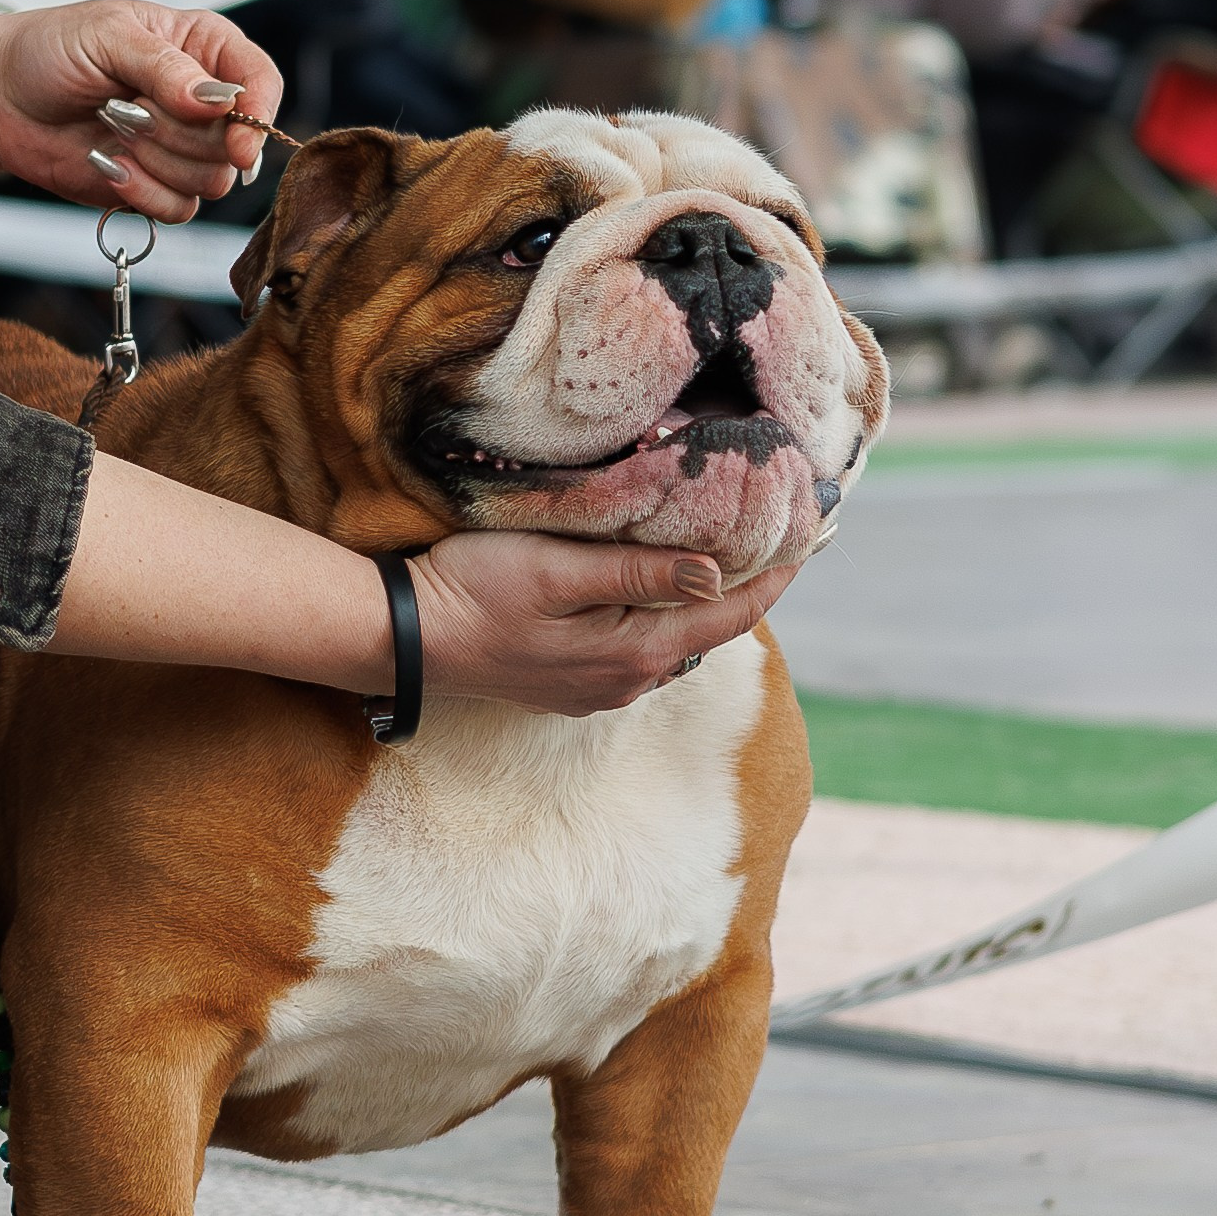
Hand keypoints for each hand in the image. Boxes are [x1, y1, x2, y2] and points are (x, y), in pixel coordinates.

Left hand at [0, 2, 283, 217]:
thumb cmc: (49, 49)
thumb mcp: (108, 36)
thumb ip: (166, 67)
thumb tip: (216, 100)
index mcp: (202, 47)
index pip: (260, 81)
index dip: (256, 114)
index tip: (236, 139)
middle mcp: (201, 101)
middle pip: (235, 142)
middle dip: (176, 132)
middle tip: (125, 105)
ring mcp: (180, 147)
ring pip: (210, 181)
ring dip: (155, 160)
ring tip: (111, 126)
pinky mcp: (155, 185)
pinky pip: (178, 209)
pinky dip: (141, 192)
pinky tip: (107, 163)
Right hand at [408, 534, 795, 715]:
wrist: (404, 639)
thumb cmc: (475, 592)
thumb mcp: (558, 571)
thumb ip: (639, 575)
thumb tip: (719, 574)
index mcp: (635, 652)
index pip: (731, 613)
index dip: (776, 573)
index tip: (812, 529)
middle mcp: (629, 680)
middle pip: (711, 628)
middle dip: (749, 582)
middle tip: (780, 529)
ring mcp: (600, 686)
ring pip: (678, 638)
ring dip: (707, 598)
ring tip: (732, 548)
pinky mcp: (572, 681)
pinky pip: (643, 645)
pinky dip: (667, 611)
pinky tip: (663, 581)